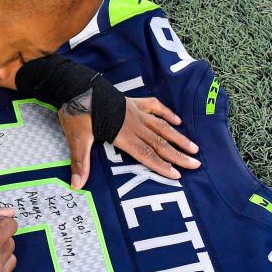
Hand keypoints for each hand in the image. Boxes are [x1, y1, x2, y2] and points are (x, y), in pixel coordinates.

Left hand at [58, 96, 199, 190]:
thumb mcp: (76, 138)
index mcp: (122, 134)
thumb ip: (81, 162)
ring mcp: (135, 111)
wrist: (75, 85)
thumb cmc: (76, 112)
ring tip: (194, 147)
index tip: (177, 175)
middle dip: (178, 155)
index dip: (161, 165)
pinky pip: (155, 106)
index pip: (146, 154)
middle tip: (196, 163)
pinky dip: (167, 113)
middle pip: (159, 142)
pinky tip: (177, 120)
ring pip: (162, 126)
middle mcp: (133, 123)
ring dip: (178, 137)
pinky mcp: (132, 101)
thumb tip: (76, 186)